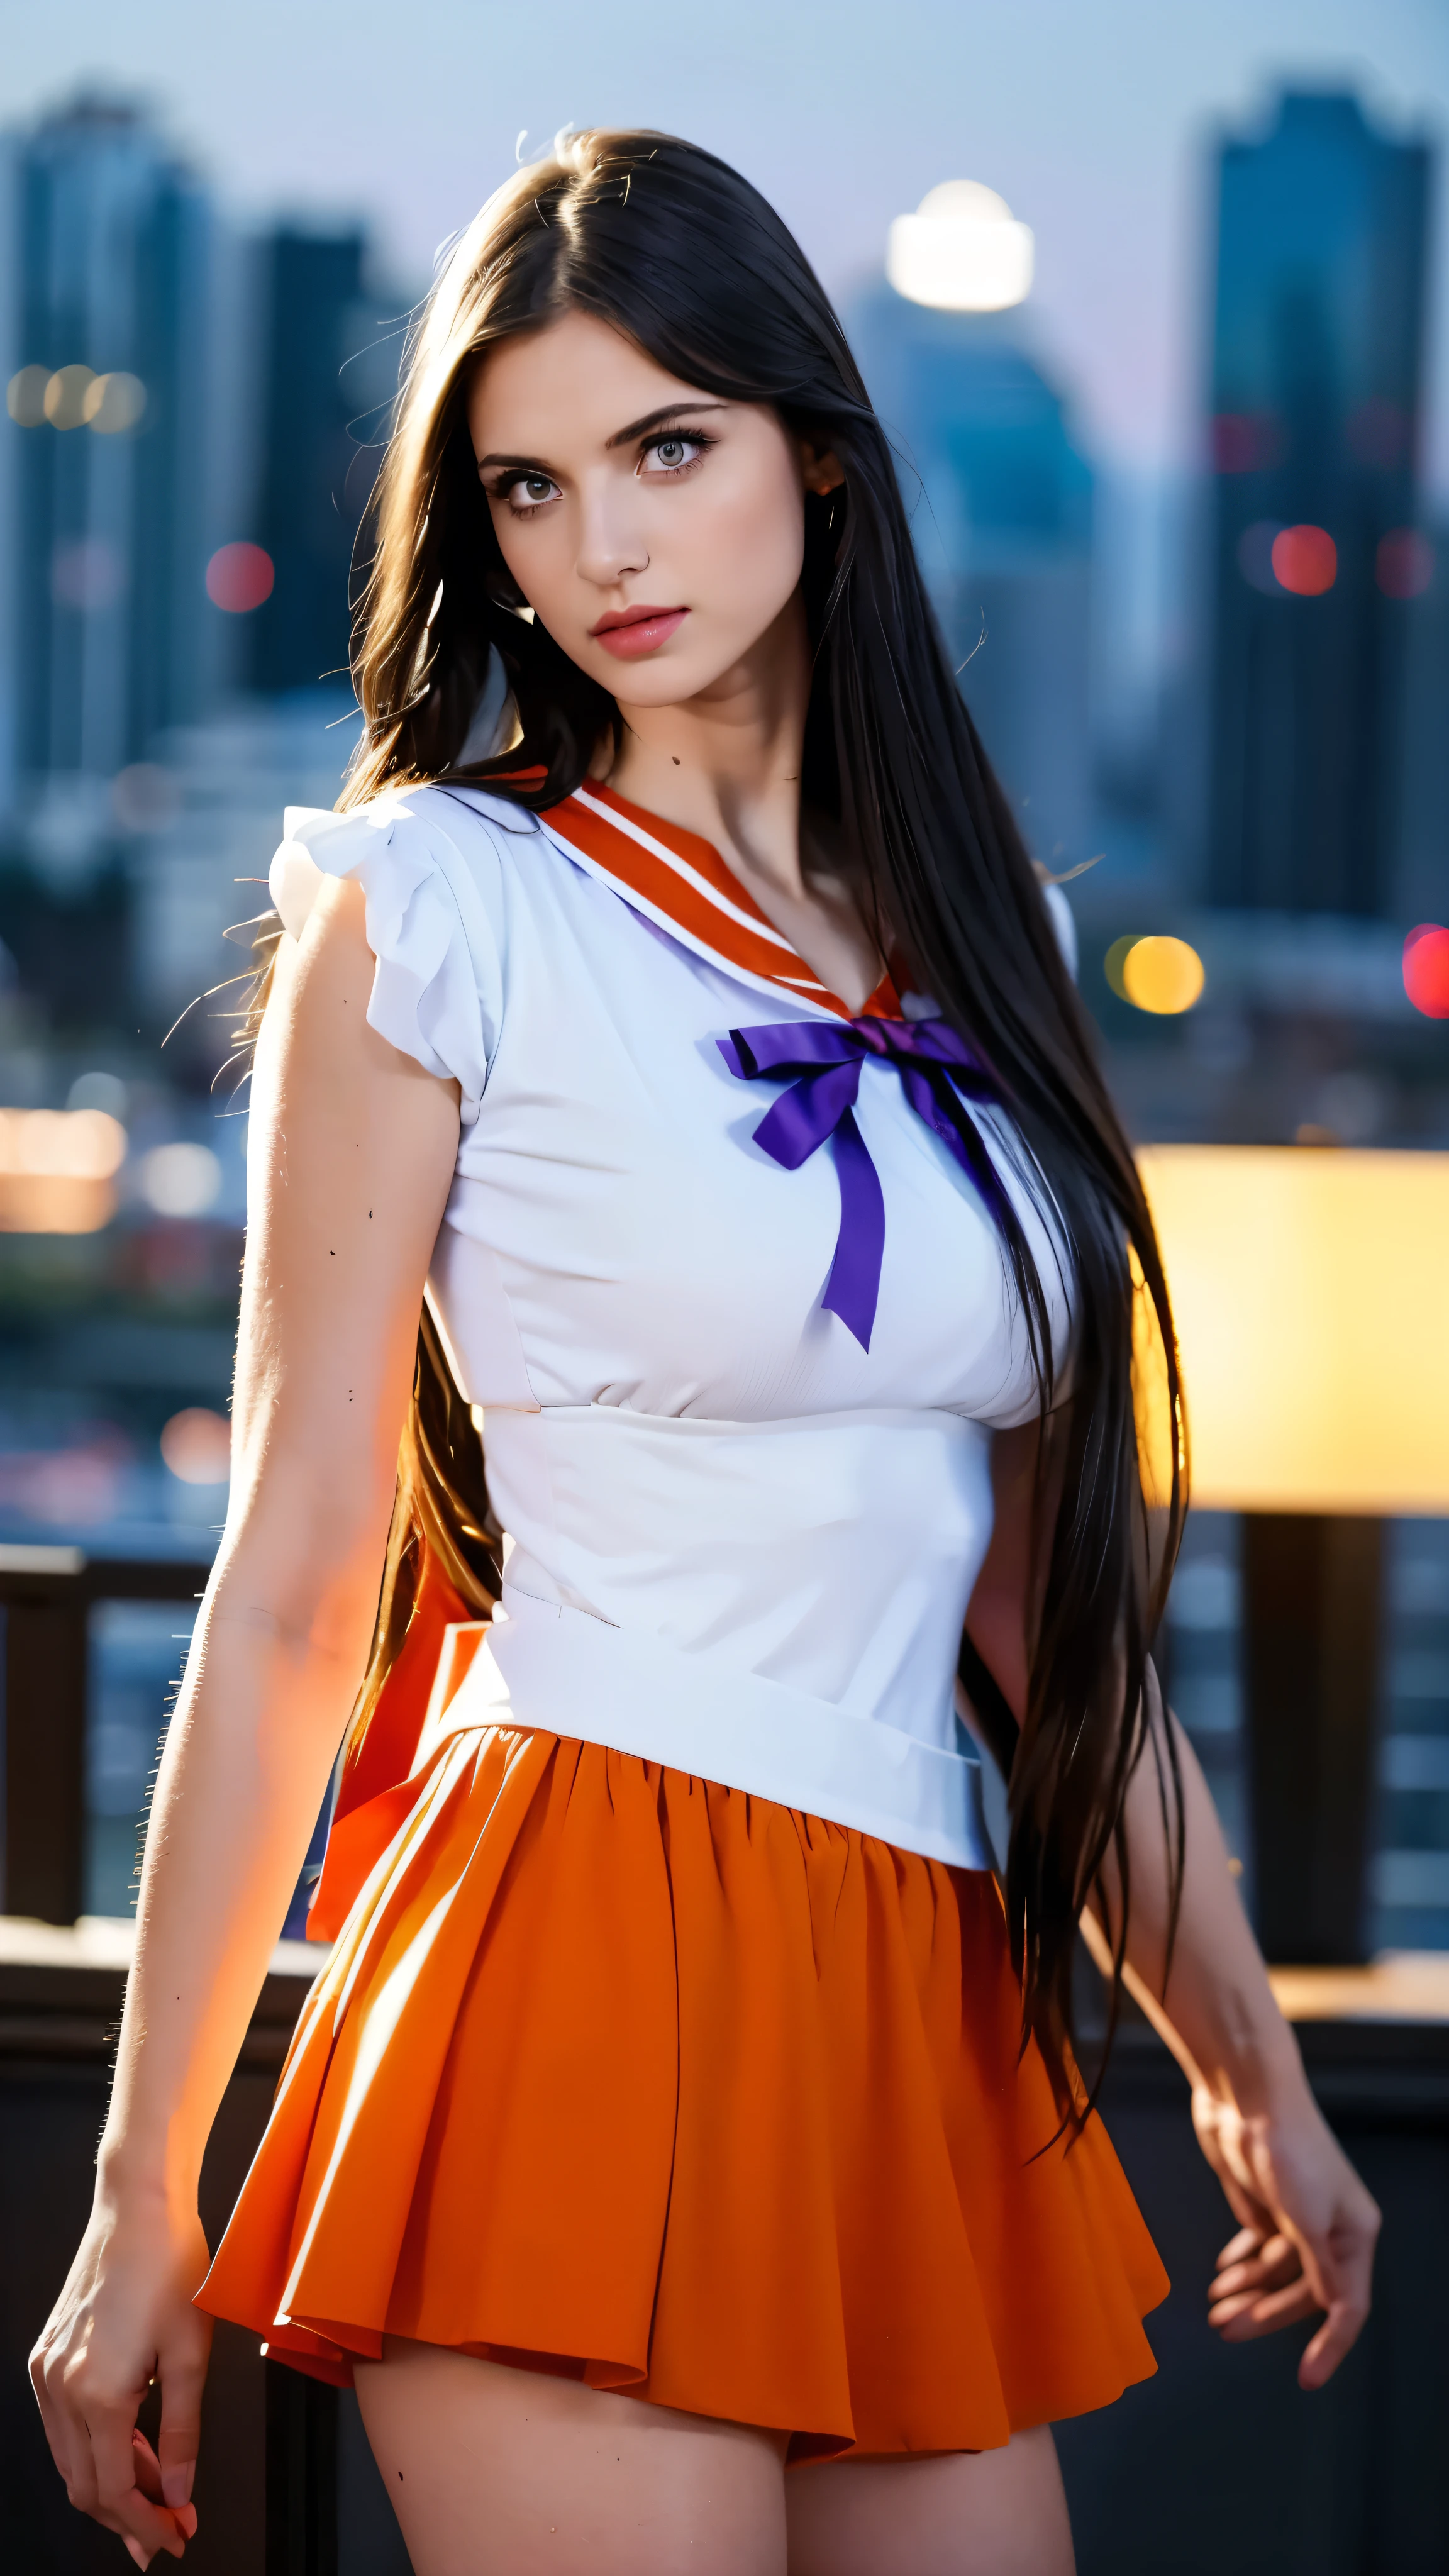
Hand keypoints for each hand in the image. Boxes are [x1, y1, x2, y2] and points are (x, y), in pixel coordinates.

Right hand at [30, 2187, 211, 2566]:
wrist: (137, 2206)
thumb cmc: (172, 2265)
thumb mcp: (192, 2353)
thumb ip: (182, 2433)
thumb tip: (175, 2494)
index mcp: (98, 2393)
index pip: (113, 2491)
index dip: (145, 2526)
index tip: (175, 2539)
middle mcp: (61, 2387)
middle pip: (85, 2486)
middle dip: (127, 2517)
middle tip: (168, 2529)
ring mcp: (48, 2372)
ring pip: (71, 2460)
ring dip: (111, 2485)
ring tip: (157, 2493)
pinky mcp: (47, 2356)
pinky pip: (64, 2426)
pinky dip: (96, 2447)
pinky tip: (131, 2447)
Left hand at [1191, 2079, 1379, 2387]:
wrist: (1245, 2095)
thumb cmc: (1286, 2152)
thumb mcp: (1306, 2219)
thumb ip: (1318, 2268)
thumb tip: (1335, 2308)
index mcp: (1353, 2233)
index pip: (1347, 2305)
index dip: (1329, 2345)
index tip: (1306, 2378)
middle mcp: (1329, 2228)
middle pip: (1303, 2291)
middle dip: (1266, 2313)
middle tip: (1223, 2328)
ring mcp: (1294, 2214)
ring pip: (1276, 2270)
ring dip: (1247, 2291)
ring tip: (1214, 2305)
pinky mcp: (1263, 2199)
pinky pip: (1257, 2246)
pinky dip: (1241, 2262)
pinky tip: (1223, 2275)